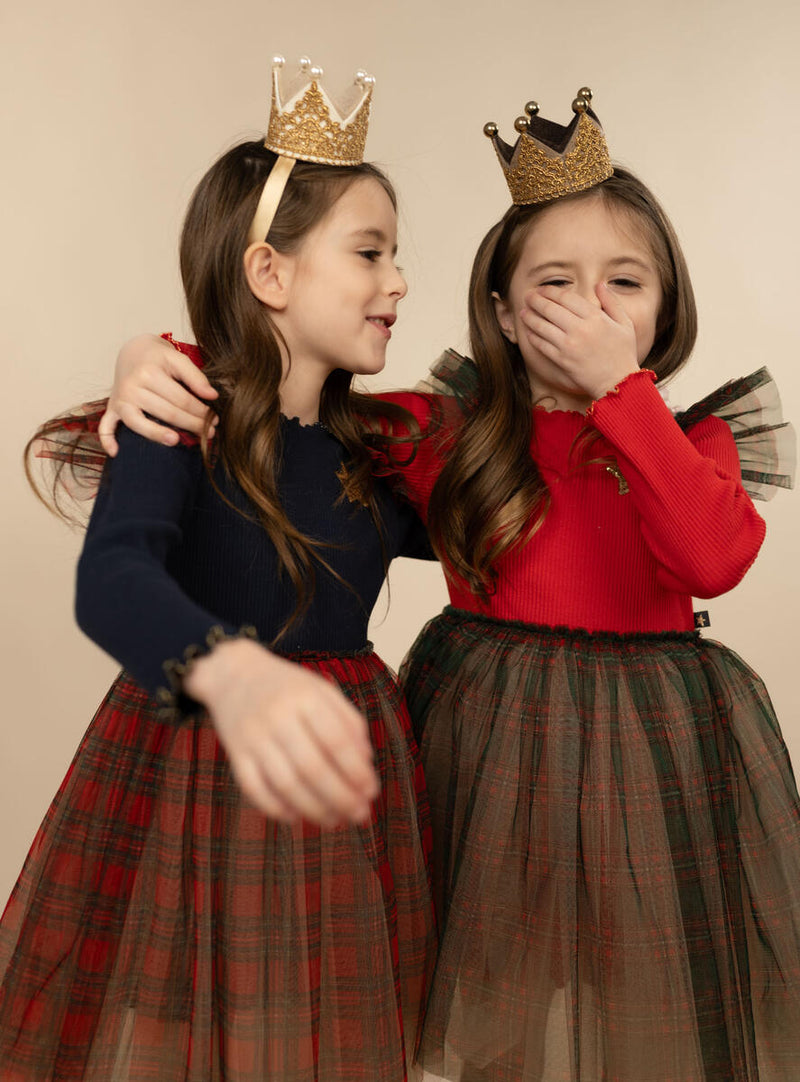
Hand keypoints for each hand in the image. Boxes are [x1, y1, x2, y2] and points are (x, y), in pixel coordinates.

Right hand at [100, 334, 218, 455]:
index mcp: (149, 372)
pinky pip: (105, 426)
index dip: (201, 411)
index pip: (181, 398)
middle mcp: (132, 386)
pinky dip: (108, 440)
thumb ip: (196, 376)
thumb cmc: (158, 358)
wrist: (133, 353)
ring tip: (176, 441)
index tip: (215, 419)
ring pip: (139, 423)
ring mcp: (120, 399)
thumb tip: (212, 396)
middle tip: (209, 434)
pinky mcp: (112, 409)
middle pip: (166, 412)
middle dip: (191, 424)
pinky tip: (117, 453)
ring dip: (157, 434)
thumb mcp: (177, 359)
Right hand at [185, 639, 379, 826]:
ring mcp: (253, 736)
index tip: (372, 791)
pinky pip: (254, 789)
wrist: (234, 675)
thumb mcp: (322, 691)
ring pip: (285, 784)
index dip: (356, 771)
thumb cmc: (289, 688)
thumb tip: (366, 762)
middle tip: (360, 814)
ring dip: (314, 809)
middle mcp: (277, 716)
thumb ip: (349, 722)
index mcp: (305, 697)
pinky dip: (276, 809)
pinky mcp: (235, 753)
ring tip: (335, 820)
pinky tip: (297, 817)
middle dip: (340, 797)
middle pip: (312, 768)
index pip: (336, 741)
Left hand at [519, 283, 640, 400]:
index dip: (551, 291)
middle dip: (536, 300)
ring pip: (542, 326)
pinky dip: (533, 336)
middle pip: (551, 309)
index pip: (566, 297)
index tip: (542, 289)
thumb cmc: (623, 352)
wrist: (618, 382)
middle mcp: (580, 329)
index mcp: (595, 317)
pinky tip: (529, 331)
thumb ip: (611, 302)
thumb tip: (600, 284)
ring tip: (524, 312)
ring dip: (530, 317)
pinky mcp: (562, 360)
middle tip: (528, 296)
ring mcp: (569, 345)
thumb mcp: (625, 323)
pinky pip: (542, 345)